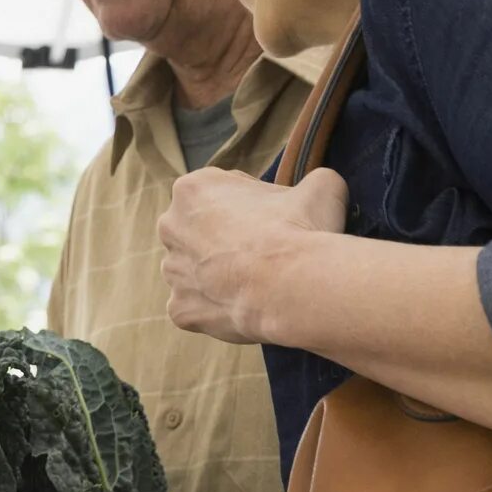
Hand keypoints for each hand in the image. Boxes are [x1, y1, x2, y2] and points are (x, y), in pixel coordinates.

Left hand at [157, 165, 346, 344]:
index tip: (270, 219)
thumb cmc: (301, 229)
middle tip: (262, 251)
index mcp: (193, 188)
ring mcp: (171, 271)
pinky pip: (196, 308)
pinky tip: (242, 306)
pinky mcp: (179, 309)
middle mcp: (170, 226)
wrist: (292, 285)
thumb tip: (319, 186)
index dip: (249, 205)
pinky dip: (215, 310)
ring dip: (216, 275)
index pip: (220, 193)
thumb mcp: (320, 186)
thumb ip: (311, 181)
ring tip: (254, 281)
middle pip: (199, 231)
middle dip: (224, 239)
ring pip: (194, 271)